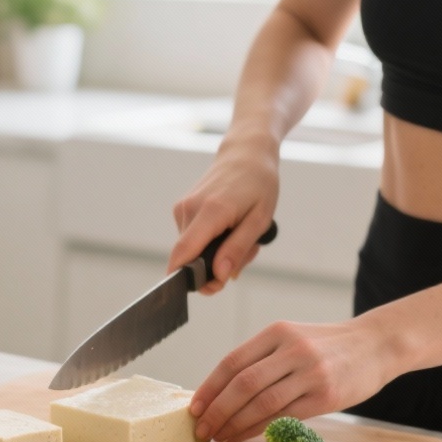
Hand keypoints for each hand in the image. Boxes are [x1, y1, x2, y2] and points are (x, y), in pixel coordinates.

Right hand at [169, 131, 278, 293]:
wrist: (246, 153)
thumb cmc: (259, 184)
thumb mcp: (260, 220)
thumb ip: (237, 249)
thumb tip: (219, 275)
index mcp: (211, 211)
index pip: (183, 253)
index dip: (187, 279)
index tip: (207, 289)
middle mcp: (190, 209)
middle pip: (189, 257)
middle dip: (214, 267)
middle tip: (245, 255)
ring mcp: (183, 208)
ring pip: (192, 250)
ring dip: (216, 253)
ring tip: (240, 235)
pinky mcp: (182, 209)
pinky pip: (192, 238)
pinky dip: (210, 242)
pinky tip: (228, 228)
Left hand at [189, 317, 389, 441]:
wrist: (376, 345)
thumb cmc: (327, 346)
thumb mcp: (292, 339)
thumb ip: (261, 359)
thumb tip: (220, 393)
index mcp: (277, 332)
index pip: (232, 362)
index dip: (209, 388)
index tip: (194, 408)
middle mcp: (291, 349)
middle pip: (242, 384)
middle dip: (217, 410)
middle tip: (201, 429)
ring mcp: (310, 372)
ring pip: (261, 403)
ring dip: (234, 424)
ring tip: (219, 437)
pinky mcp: (325, 395)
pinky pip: (284, 416)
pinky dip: (260, 429)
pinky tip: (245, 437)